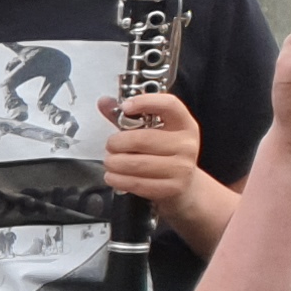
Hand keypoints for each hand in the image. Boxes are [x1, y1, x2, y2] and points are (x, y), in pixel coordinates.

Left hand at [95, 84, 203, 204]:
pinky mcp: (172, 188)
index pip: (169, 105)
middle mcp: (186, 144)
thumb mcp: (152, 131)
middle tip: (110, 146)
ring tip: (110, 162)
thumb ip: (127, 117)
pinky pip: (137, 183)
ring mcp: (182, 168)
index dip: (145, 102)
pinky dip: (118, 179)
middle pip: (142, 139)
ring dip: (114, 163)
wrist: (185, 184)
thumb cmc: (163, 153)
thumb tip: (104, 102)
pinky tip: (113, 176)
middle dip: (117, 143)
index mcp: (184, 124)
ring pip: (136, 163)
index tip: (125, 106)